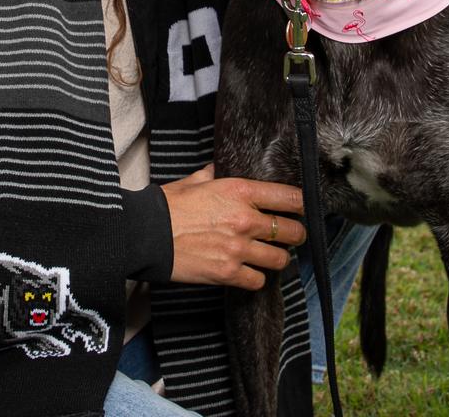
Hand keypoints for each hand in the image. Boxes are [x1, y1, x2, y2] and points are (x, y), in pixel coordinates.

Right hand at [161, 164, 305, 289]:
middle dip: (296, 234)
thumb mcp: (195, 181)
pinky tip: (250, 271)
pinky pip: (258, 280)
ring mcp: (239, 249)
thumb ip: (215, 175)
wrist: (147, 235)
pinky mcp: (229, 273)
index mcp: (240, 191)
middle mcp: (246, 220)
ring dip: (278, 258)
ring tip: (272, 255)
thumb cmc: (169, 205)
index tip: (302, 207)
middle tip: (292, 235)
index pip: (289, 197)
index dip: (301, 203)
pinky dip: (256, 278)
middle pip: (293, 231)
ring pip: (280, 259)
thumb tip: (220, 169)